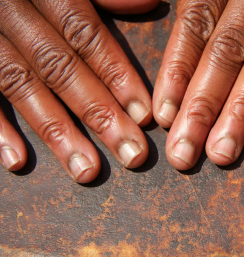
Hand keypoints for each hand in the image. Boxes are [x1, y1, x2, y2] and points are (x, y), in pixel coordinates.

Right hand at [0, 0, 157, 181]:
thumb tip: (148, 3)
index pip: (86, 34)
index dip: (117, 74)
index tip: (144, 115)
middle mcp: (10, 9)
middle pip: (60, 67)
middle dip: (99, 114)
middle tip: (132, 155)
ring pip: (20, 85)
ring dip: (56, 132)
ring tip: (87, 170)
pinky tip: (18, 161)